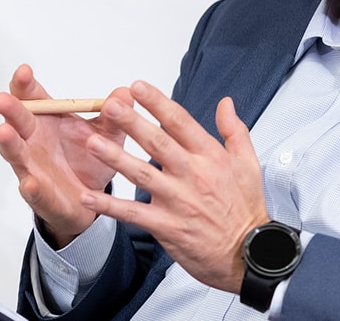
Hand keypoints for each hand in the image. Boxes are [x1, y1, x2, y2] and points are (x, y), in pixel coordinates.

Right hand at [0, 64, 133, 247]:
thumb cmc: (91, 158)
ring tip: (5, 132)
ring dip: (10, 143)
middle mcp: (34, 141)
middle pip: (18, 122)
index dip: (26, 85)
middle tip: (3, 98)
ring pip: (16, 154)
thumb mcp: (108, 134)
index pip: (34, 98)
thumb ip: (115, 115)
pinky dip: (31, 187)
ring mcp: (33, 168)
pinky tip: (31, 182)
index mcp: (50, 120)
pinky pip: (33, 191)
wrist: (91, 199)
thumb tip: (126, 93)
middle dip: (11, 109)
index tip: (24, 70)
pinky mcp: (40, 195)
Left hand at [79, 81, 267, 293]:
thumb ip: (235, 130)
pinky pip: (134, 214)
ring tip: (93, 143)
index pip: (180, 122)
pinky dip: (111, 206)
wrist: (249, 253)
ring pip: (142, 175)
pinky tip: (90, 197)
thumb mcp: (249, 163)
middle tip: (111, 105)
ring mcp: (178, 201)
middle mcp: (193, 175)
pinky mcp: (167, 226)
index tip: (137, 87)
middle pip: (158, 143)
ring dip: (116, 158)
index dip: (157, 103)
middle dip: (133, 123)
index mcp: (210, 156)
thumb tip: (225, 102)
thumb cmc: (246, 208)